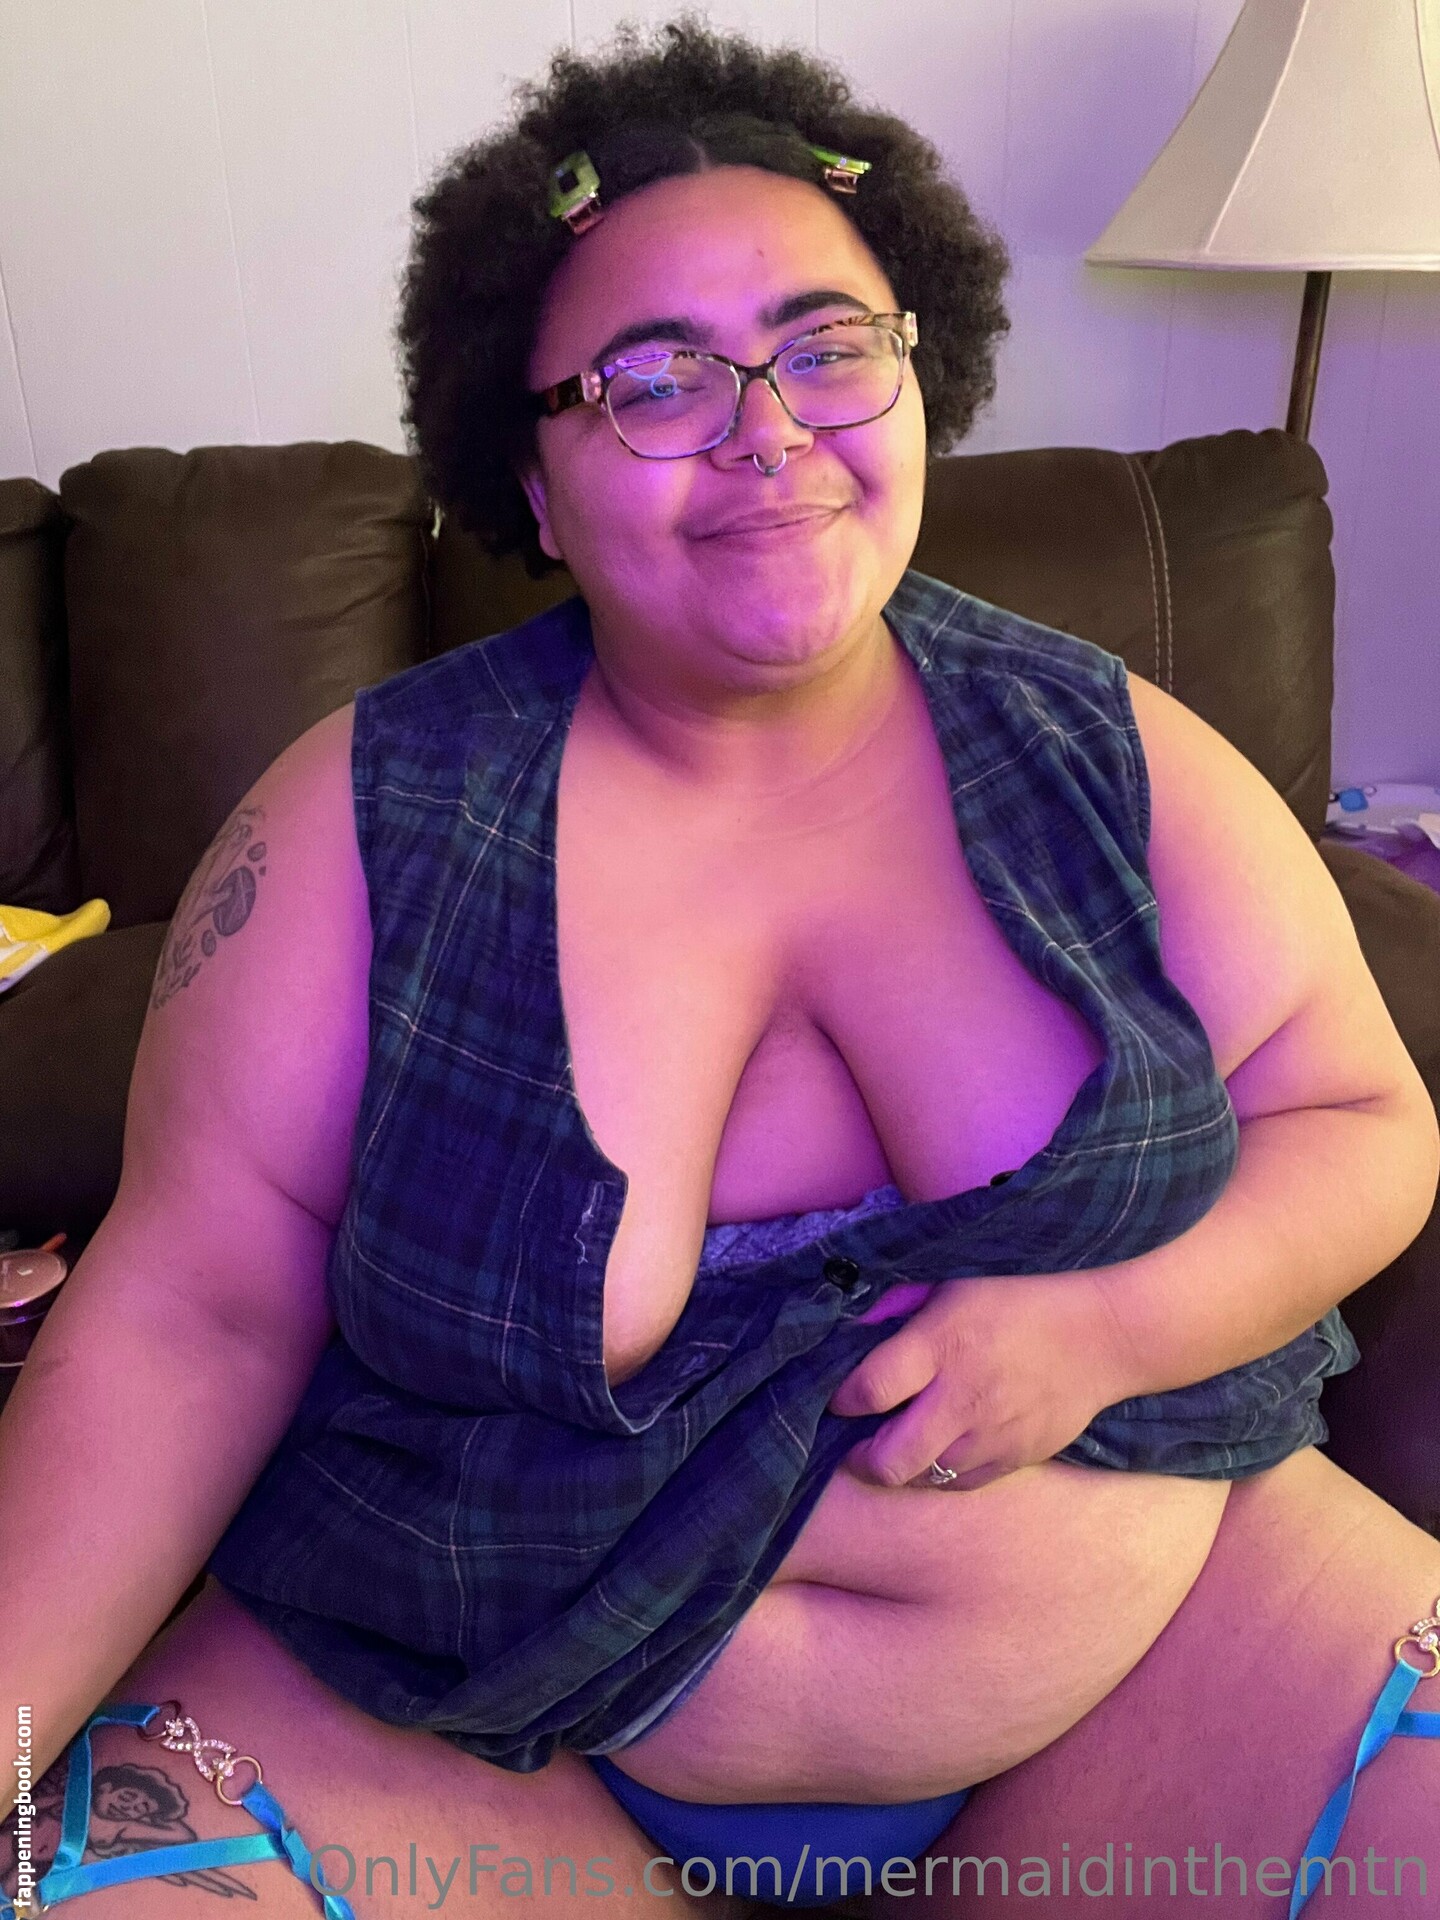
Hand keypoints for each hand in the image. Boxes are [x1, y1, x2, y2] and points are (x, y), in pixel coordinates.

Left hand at [826, 1269, 1130, 1491]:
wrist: (1102, 1336)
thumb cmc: (1021, 1299)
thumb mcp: (954, 1284)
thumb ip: (900, 1305)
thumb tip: (851, 1325)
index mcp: (942, 1345)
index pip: (869, 1389)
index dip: (841, 1399)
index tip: (838, 1397)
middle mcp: (962, 1398)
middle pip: (889, 1460)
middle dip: (860, 1458)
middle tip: (856, 1441)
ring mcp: (990, 1436)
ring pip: (923, 1479)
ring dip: (902, 1466)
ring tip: (898, 1443)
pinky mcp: (1015, 1459)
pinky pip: (961, 1484)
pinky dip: (941, 1473)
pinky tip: (940, 1448)